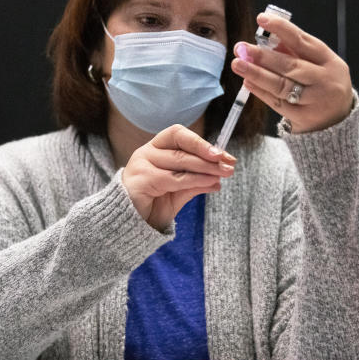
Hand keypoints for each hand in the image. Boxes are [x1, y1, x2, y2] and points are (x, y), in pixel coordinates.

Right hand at [121, 124, 235, 230]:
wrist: (129, 224)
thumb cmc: (152, 205)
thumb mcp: (178, 193)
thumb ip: (194, 184)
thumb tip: (218, 180)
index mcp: (155, 149)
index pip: (178, 134)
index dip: (201, 142)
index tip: (222, 154)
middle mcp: (146, 152)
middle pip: (182, 147)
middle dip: (209, 156)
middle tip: (229, 165)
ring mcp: (141, 164)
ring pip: (180, 161)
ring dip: (206, 167)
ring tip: (223, 174)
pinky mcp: (142, 180)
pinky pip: (174, 178)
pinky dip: (195, 179)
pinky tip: (210, 182)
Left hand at [231, 12, 353, 132]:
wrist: (338, 120)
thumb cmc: (322, 84)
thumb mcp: (318, 65)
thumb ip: (294, 51)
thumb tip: (266, 38)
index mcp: (330, 61)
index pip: (303, 41)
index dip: (281, 29)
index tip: (261, 19)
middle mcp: (325, 80)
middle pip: (290, 66)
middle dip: (263, 56)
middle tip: (241, 48)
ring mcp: (315, 100)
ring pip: (282, 85)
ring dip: (257, 74)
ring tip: (238, 64)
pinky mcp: (304, 118)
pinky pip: (278, 103)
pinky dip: (261, 91)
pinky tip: (248, 82)